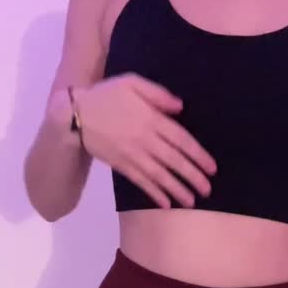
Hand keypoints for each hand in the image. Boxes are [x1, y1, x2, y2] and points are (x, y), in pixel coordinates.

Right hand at [75, 74, 216, 208]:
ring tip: (191, 202)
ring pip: (159, 175)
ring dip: (177, 189)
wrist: (75, 114)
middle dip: (193, 177)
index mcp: (150, 118)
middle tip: (208, 190)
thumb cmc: (106, 96)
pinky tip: (166, 204)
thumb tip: (180, 108)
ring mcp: (132, 155)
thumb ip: (157, 93)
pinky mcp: (121, 166)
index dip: (198, 155)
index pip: (181, 139)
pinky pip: (141, 182)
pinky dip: (154, 193)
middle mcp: (144, 139)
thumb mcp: (131, 82)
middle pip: (174, 161)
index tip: (212, 168)